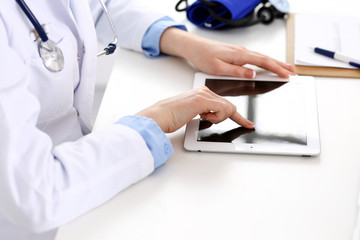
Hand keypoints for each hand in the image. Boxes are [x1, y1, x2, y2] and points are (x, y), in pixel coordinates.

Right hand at [136, 86, 254, 132]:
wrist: (160, 116)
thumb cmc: (171, 116)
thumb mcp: (193, 114)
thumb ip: (205, 112)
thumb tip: (215, 117)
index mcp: (202, 92)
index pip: (225, 103)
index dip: (238, 116)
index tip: (248, 123)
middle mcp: (204, 90)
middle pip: (229, 106)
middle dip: (232, 118)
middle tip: (233, 124)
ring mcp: (204, 94)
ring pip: (227, 108)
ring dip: (218, 118)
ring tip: (203, 118)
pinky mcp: (203, 100)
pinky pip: (222, 109)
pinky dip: (216, 117)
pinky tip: (203, 116)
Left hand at [160, 28, 294, 78]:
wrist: (194, 47)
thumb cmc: (203, 57)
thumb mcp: (218, 68)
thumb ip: (236, 71)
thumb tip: (252, 74)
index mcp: (239, 55)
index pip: (263, 63)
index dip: (277, 69)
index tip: (287, 75)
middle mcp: (242, 52)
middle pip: (266, 59)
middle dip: (281, 65)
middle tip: (293, 72)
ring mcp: (240, 52)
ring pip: (262, 57)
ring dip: (275, 63)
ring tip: (285, 69)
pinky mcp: (237, 53)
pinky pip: (255, 57)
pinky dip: (265, 61)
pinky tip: (267, 64)